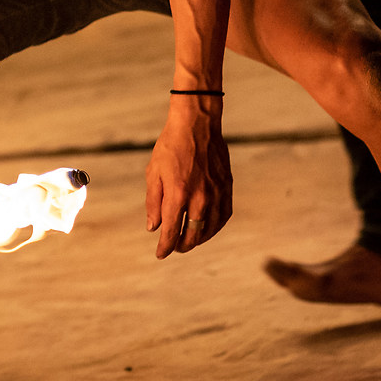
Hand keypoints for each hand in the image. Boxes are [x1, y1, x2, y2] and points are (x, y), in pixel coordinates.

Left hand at [145, 94, 230, 257]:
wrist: (197, 125)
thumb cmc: (170, 147)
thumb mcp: (153, 173)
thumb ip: (153, 202)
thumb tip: (153, 228)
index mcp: (177, 194)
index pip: (171, 231)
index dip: (165, 247)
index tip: (160, 254)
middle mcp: (199, 198)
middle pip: (192, 235)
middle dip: (182, 245)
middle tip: (174, 247)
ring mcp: (216, 194)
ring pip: (209, 229)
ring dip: (199, 239)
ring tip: (190, 240)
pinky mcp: (227, 188)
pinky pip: (223, 217)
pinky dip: (215, 227)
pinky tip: (207, 228)